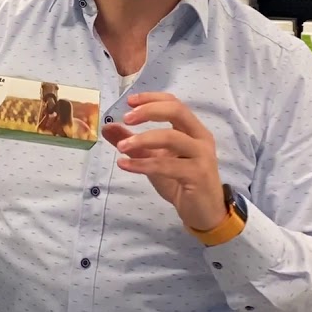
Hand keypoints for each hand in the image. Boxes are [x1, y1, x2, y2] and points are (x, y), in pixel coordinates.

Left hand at [103, 92, 226, 230]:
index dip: (151, 98)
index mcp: (193, 130)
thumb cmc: (181, 183)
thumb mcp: (154, 159)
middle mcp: (201, 138)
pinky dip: (143, 164)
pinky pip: (167, 165)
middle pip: (177, 111)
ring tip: (121, 147)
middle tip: (126, 118)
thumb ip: (135, 143)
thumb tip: (108, 127)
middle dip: (149, 111)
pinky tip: (125, 165)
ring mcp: (202, 156)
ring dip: (143, 139)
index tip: (129, 101)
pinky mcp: (197, 175)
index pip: (174, 103)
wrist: (203, 213)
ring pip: (171, 137)